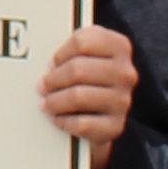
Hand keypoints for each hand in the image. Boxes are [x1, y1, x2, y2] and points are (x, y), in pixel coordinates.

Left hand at [39, 25, 138, 166]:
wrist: (107, 113)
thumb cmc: (90, 78)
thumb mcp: (85, 55)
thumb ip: (71, 50)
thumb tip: (47, 64)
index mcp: (119, 46)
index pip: (82, 42)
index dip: (61, 53)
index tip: (52, 63)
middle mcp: (125, 73)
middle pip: (77, 69)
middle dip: (53, 79)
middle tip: (42, 86)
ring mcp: (122, 100)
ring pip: (78, 97)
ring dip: (55, 101)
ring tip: (46, 103)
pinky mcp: (115, 126)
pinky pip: (82, 124)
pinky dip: (64, 121)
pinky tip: (58, 118)